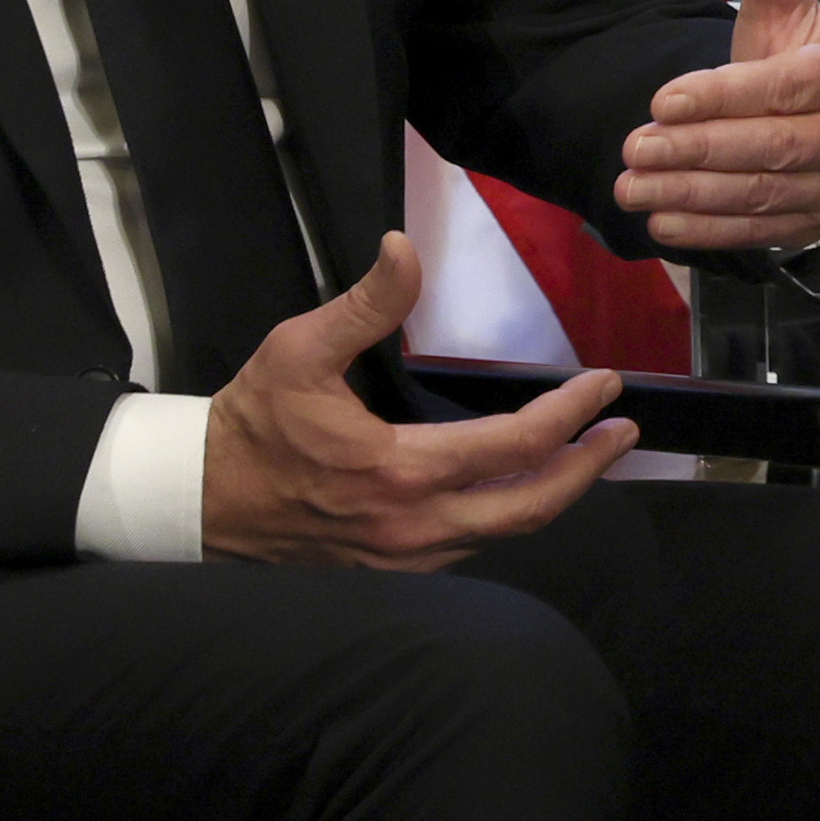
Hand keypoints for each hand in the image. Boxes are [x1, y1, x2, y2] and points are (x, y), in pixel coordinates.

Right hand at [202, 233, 631, 566]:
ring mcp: (404, 559)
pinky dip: (510, 515)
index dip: (570, 415)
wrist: (195, 502)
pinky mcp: (390, 572)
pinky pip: (472, 547)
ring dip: (555, 493)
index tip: (606, 385)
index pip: (516, 446)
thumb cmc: (249, 424)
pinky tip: (524, 487)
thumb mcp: (297, 351)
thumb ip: (364, 303)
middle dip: (589, 469)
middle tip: (624, 432)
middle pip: (532, 507)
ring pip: (504, 533)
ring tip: (589, 455)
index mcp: (399, 471)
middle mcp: (414, 526)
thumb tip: (406, 247)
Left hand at [615, 0, 819, 256]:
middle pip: (772, 145)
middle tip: (632, 147)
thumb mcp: (786, 5)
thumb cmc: (800, 57)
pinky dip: (710, 232)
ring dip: (691, 194)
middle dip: (696, 149)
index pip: (786, 88)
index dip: (723, 95)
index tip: (661, 100)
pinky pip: (764, 232)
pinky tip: (661, 224)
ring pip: (763, 192)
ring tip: (629, 187)